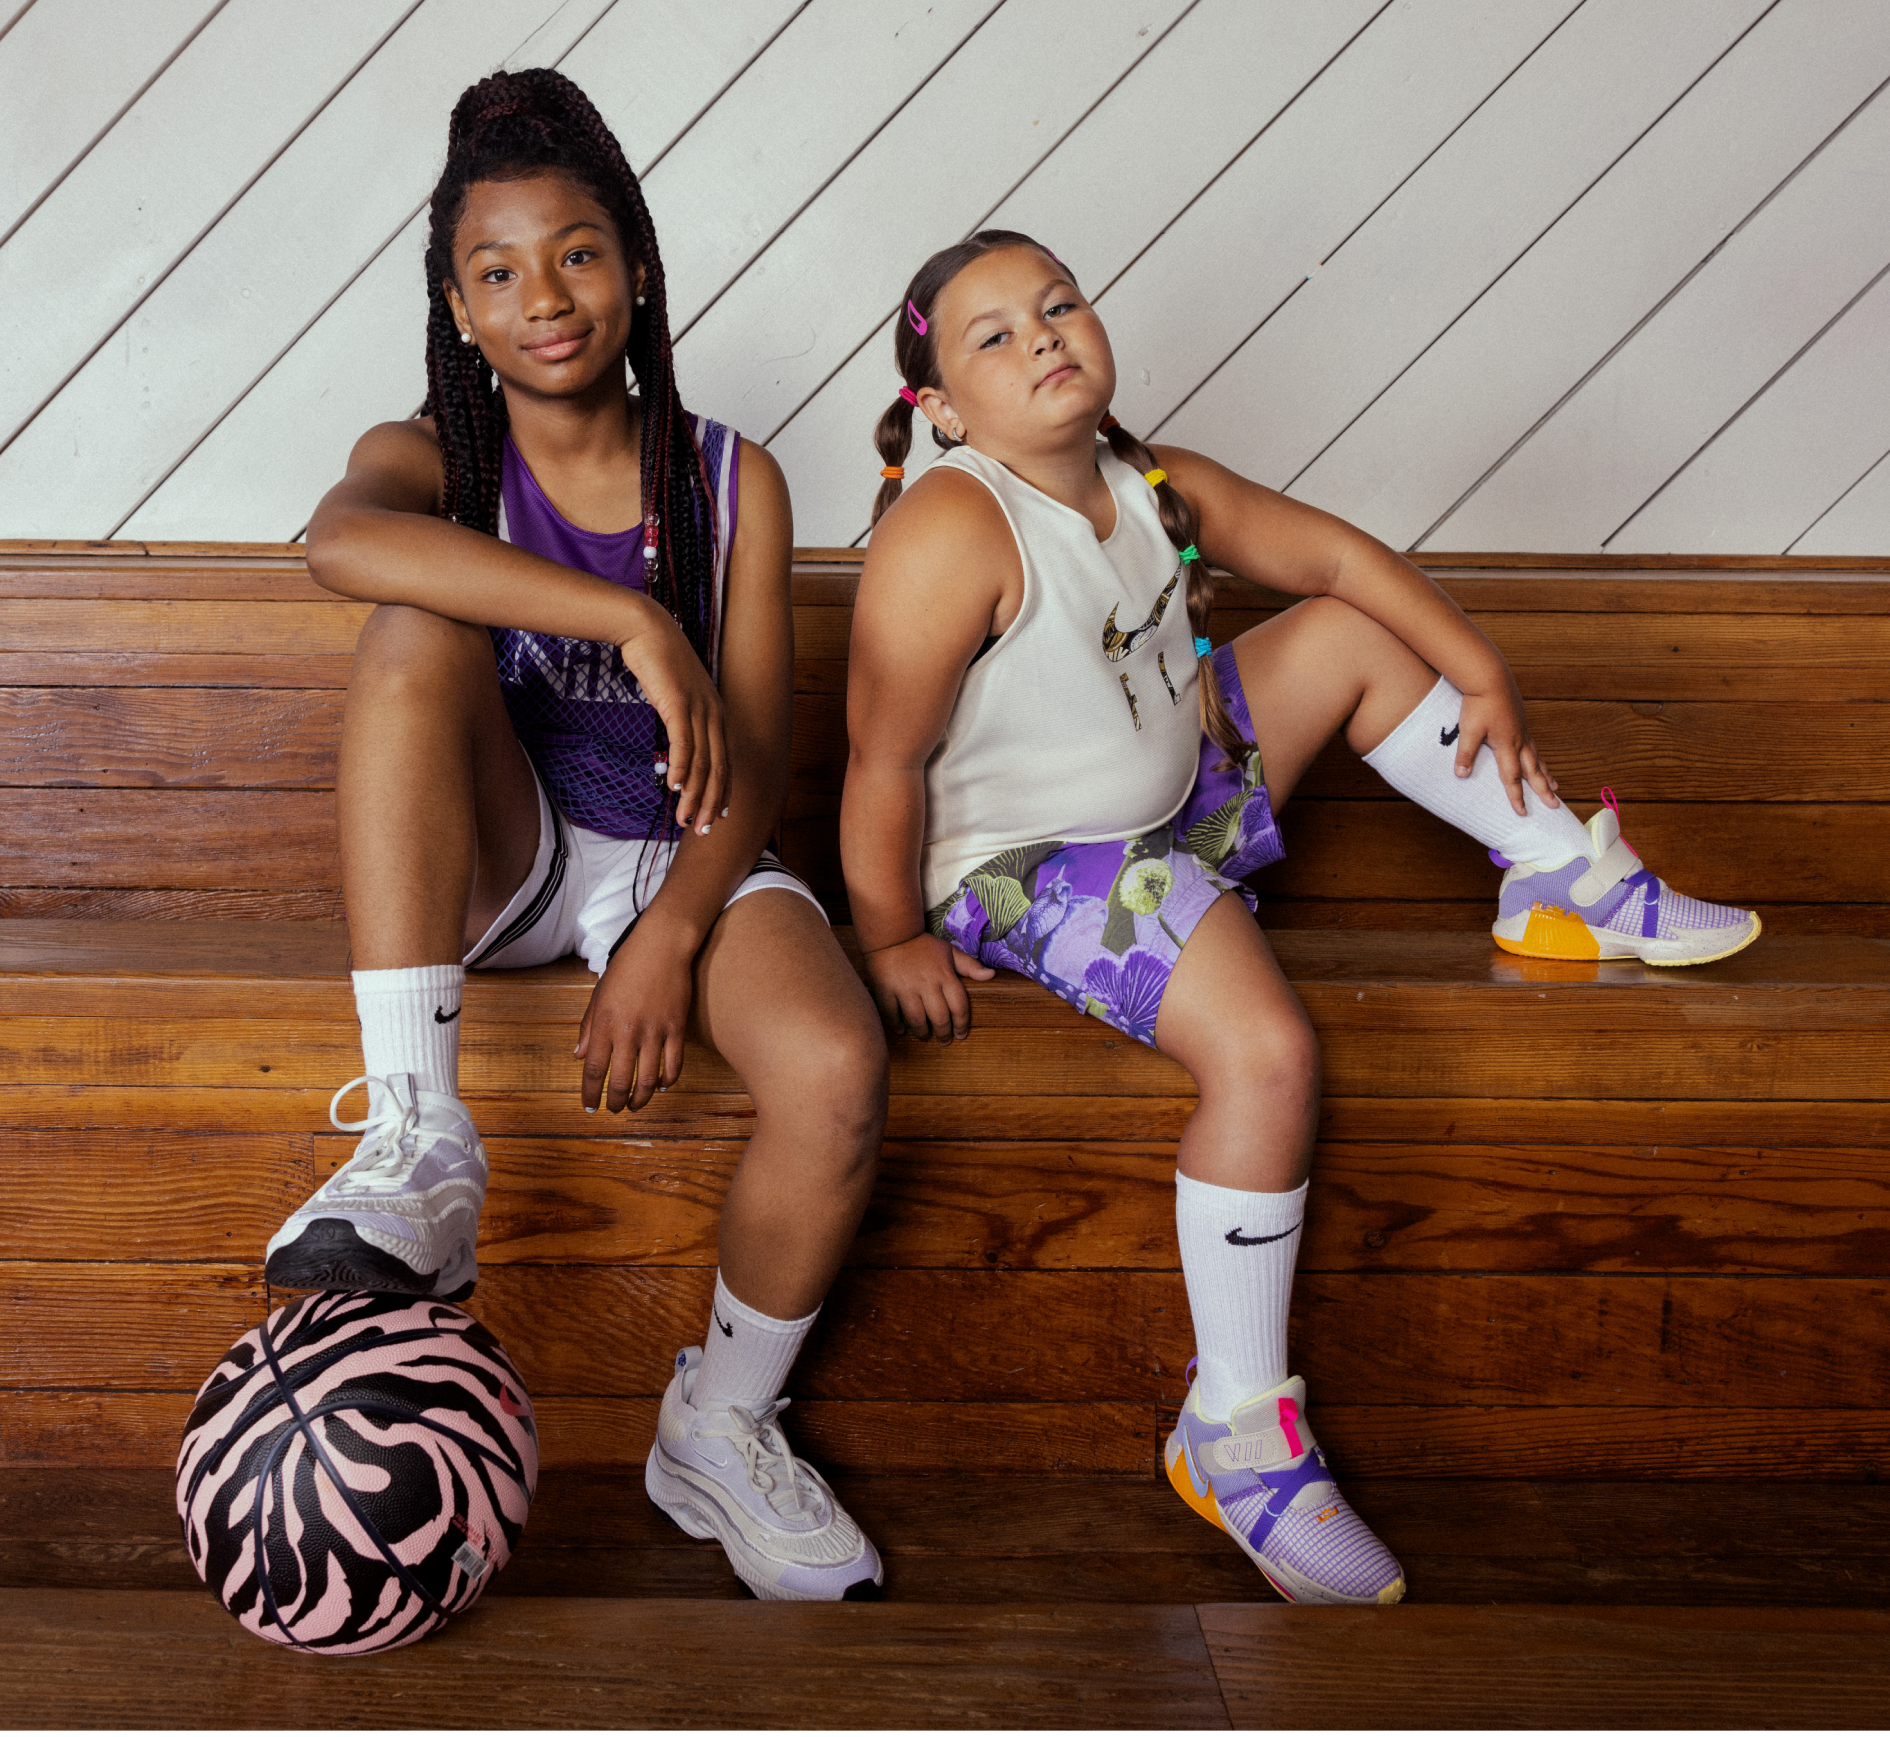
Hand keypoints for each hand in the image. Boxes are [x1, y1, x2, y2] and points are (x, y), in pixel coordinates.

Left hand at [574, 918, 697, 1112]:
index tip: (589, 1107)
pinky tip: (662, 1087)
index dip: (590, 1094)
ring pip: (648, 1080)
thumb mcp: (599, 995)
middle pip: (620, 1081)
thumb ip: (588, 1028)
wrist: (662, 945)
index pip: (593, 1070)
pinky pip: (673, 1065)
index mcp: (604, 1024)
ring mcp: (655, 1032)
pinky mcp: (677, 1028)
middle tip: (613, 1110)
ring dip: (640, 1099)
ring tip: (635, 1105)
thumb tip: (580, 1056)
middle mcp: (628, 1031)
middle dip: (614, 1102)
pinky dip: (667, 1082)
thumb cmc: (627, 966)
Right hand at [618, 600, 727, 831]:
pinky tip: (674, 788)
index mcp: (716, 712)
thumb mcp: (676, 694)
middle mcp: (714, 713)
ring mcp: (698, 708)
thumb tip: (678, 742)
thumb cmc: (658, 663)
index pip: (725, 760)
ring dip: (694, 794)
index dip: (723, 791)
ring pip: (701, 762)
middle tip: (704, 829)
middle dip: (712, 802)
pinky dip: (681, 768)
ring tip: (685, 819)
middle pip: (718, 768)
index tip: (719, 815)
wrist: (646, 629)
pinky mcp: (678, 703)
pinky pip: (683, 743)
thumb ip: (681, 718)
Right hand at [862, 932, 993, 1044]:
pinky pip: (891, 1013)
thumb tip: (991, 975)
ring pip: (916, 1020)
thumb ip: (970, 966)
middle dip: (943, 1033)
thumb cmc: (923, 945)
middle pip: (939, 1017)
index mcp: (944, 975)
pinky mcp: (885, 989)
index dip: (962, 1024)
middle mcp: (926, 984)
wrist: (891, 933)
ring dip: (922, 1033)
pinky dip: (896, 1025)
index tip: (961, 1034)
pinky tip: (902, 1030)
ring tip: (924, 1037)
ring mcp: (905, 988)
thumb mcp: (949, 952)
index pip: (959, 1006)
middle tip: (944, 1041)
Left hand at [1455, 677, 1559, 816]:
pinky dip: (1539, 757)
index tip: (1523, 813)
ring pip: (1537, 758)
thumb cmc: (1478, 703)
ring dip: (1545, 774)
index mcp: (1507, 745)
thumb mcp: (1469, 730)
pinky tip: (1538, 759)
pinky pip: (1534, 745)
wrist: (1489, 676)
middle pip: (1533, 771)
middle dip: (1543, 790)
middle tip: (1555, 806)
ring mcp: (1523, 730)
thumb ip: (1465, 754)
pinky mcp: (1522, 721)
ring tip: (1554, 787)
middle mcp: (1519, 740)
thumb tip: (1461, 775)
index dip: (1517, 796)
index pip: (1513, 777)